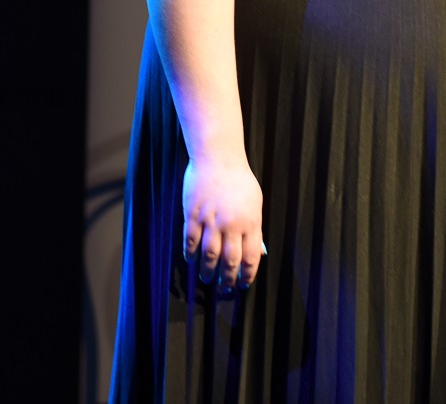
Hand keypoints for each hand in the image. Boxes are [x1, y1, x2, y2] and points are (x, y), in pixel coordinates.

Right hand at [182, 154, 264, 294]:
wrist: (218, 158)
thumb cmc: (239, 180)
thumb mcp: (255, 203)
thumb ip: (254, 228)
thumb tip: (255, 252)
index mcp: (250, 222)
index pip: (250, 257)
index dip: (247, 275)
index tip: (243, 284)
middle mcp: (231, 224)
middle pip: (229, 261)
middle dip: (227, 279)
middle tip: (224, 288)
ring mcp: (211, 220)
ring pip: (209, 255)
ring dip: (208, 271)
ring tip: (207, 278)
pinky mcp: (193, 215)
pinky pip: (191, 241)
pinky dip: (191, 254)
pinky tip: (192, 260)